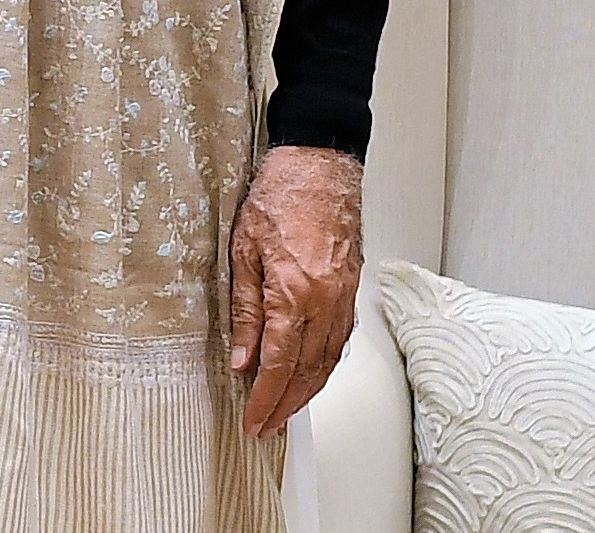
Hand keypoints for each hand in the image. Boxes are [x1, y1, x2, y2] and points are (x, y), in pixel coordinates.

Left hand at [229, 144, 365, 436]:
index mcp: (295, 295)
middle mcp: (326, 304)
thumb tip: (242, 357)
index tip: (253, 421)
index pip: (279, 364)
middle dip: (286, 405)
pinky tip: (310, 374)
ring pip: (328, 361)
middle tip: (266, 427)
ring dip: (307, 391)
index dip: (266, 398)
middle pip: (308, 372)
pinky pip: (340, 341)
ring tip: (285, 411)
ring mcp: (344, 299)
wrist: (320, 167)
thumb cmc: (278, 197)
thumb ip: (245, 310)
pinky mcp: (352, 291)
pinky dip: (324, 365)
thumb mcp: (243, 251)